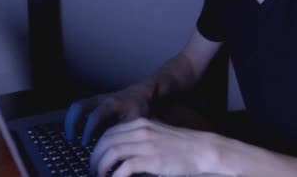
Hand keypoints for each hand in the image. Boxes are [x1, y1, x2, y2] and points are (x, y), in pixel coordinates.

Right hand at [64, 84, 152, 145]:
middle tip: (71, 140)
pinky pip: (78, 108)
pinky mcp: (93, 101)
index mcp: (112, 103)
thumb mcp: (135, 121)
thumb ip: (123, 132)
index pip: (94, 116)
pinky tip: (75, 133)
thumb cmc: (139, 108)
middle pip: (78, 106)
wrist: (140, 93)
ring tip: (71, 138)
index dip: (88, 131)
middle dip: (71, 123)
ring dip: (70, 121)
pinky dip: (73, 119)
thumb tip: (111, 149)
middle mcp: (101, 99)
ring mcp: (95, 99)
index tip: (85, 143)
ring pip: (76, 106)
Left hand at [90, 117, 217, 176]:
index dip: (97, 148)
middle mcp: (141, 131)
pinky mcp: (153, 159)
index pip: (109, 133)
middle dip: (94, 158)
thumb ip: (141, 140)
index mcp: (141, 124)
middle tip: (92, 171)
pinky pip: (125, 168)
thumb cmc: (182, 146)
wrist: (204, 150)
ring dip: (100, 168)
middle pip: (106, 142)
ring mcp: (146, 144)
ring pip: (111, 153)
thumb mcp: (158, 136)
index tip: (94, 161)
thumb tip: (123, 153)